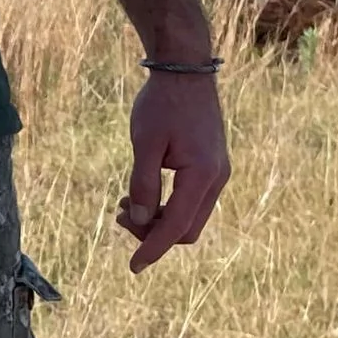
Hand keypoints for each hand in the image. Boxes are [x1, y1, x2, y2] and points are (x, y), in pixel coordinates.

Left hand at [116, 71, 229, 272]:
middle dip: (152, 232)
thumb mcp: (145, 143)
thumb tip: (139, 220)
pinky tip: (142, 193)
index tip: (133, 267)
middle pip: (186, 229)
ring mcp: (217, 173)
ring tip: (125, 202)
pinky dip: (168, 206)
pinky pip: (191, 201)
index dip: (153, 248)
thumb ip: (143, 184)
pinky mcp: (211, 167)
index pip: (176, 226)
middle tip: (120, 214)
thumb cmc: (162, 103)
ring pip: (189, 217)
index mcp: (202, 174)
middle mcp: (216, 178)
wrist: (186, 71)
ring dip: (158, 219)